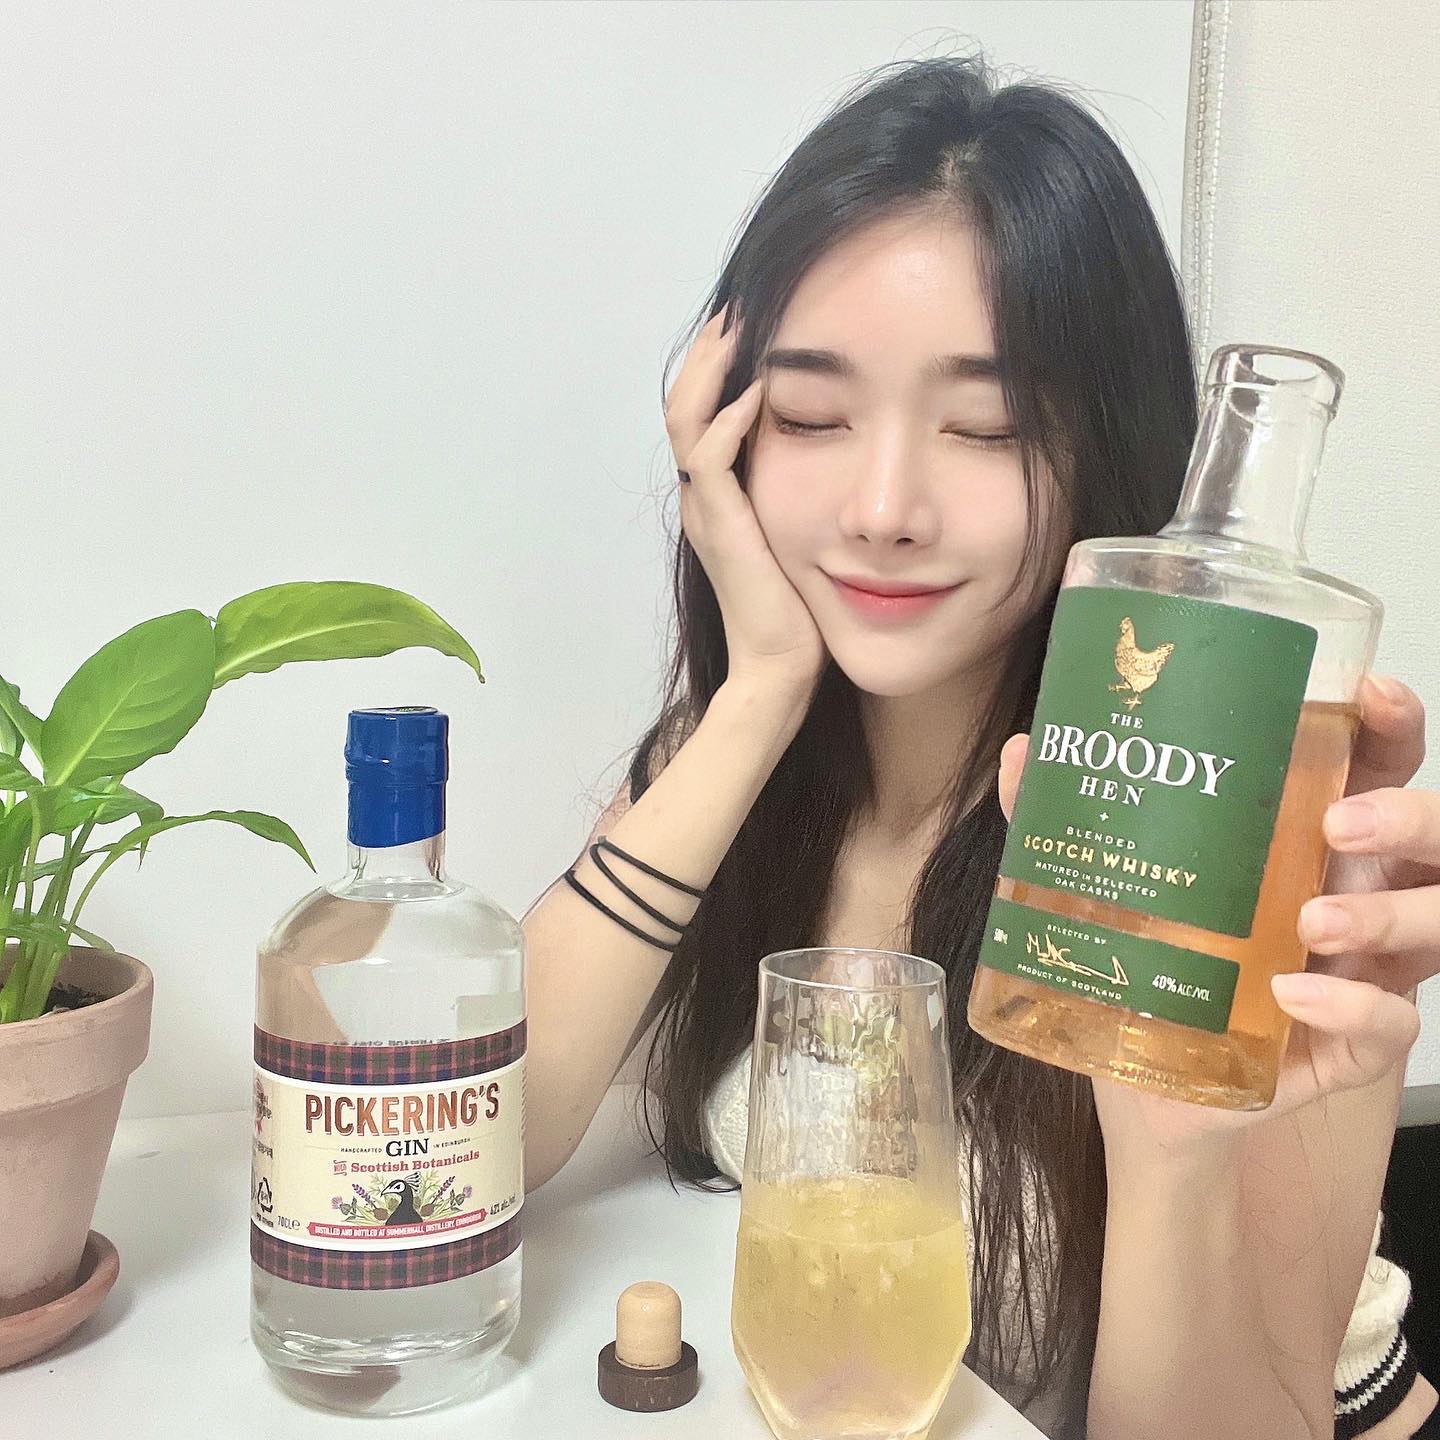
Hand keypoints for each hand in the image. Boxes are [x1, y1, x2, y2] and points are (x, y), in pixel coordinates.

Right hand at [665, 305, 826, 699]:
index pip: (703, 411)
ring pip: (686, 417)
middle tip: (740, 304)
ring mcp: (705, 509)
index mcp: (717, 495)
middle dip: (712, 351)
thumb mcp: (800, 533)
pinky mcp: (720, 525)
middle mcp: (702, 495)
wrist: (781, 665)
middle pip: (684, 401)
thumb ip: (802, 491)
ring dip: (712, 368)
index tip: (753, 322)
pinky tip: (762, 390)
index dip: (720, 366)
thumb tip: (838, 451)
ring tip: (740, 324)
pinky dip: (729, 418)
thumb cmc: (799, 608)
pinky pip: (709, 456)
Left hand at [996, 674, 1431, 1147]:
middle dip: (1407, 816)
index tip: (1371, 694)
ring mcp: (1362, 968)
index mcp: (1306, 836)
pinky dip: (1354, 1008)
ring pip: (1435, 924)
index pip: (1378, 764)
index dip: (1393, 725)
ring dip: (1385, 913)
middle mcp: (1355, 891)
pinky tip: (1294, 994)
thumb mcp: (1102, 882)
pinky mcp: (1348, 1042)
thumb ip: (1063, 818)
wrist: (1145, 1084)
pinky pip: (1391, 1024)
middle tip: (1336, 822)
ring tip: (1312, 919)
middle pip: (1435, 837)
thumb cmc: (1145, 962)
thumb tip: (1023, 749)